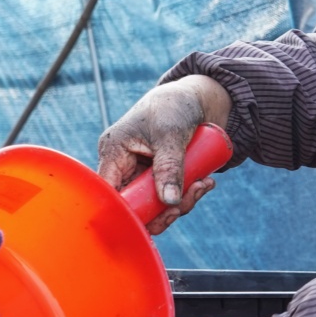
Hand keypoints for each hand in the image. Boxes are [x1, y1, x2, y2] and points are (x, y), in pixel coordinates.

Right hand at [97, 75, 231, 234]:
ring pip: (155, 205)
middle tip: (185, 203)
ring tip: (203, 184)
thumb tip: (169, 202)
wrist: (196, 98)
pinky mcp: (161, 176)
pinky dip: (188, 195)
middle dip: (162, 210)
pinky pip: (170, 197)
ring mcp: (143, 173)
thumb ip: (170, 167)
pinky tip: (205, 183)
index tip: (152, 218)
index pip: (110, 190)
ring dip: (181, 203)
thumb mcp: (171, 134)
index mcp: (114, 151)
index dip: (126, 209)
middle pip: (134, 204)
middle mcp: (124, 166)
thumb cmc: (174, 106)